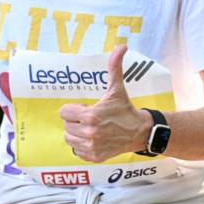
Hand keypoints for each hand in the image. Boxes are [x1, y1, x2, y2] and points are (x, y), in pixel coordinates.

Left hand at [59, 44, 149, 161]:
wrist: (139, 132)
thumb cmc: (125, 109)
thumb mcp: (117, 88)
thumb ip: (115, 67)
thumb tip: (122, 46)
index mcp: (91, 116)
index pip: (64, 112)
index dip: (73, 109)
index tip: (85, 109)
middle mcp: (89, 133)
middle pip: (66, 126)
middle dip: (75, 121)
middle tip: (90, 119)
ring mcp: (91, 147)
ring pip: (69, 139)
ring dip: (76, 133)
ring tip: (90, 129)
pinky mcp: (94, 157)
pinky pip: (77, 151)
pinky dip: (82, 146)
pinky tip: (94, 139)